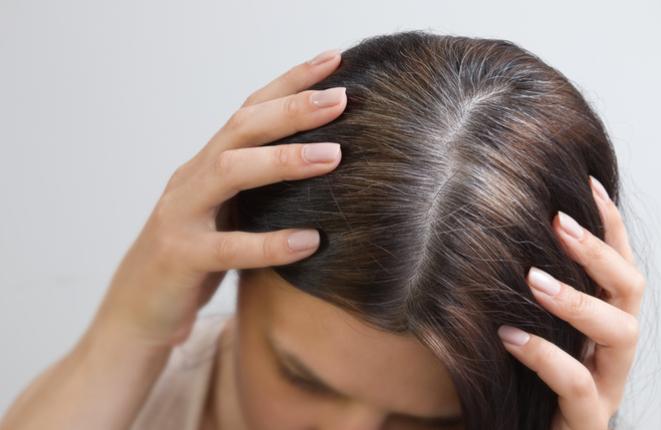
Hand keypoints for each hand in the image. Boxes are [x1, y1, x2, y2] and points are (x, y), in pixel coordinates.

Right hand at [89, 48, 346, 348]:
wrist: (138, 313)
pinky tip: (310, 241)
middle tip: (341, 98)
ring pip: (229, 171)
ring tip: (334, 156)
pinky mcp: (179, 258)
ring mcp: (180, 215)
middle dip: (292, 109)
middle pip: (241, 128)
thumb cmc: (195, 261)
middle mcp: (192, 179)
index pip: (250, 111)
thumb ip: (258, 189)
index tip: (336, 61)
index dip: (290, 82)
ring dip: (283, 160)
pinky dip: (270, 244)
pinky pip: (227, 248)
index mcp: (207, 165)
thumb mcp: (227, 214)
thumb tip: (327, 166)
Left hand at [497, 175, 644, 429]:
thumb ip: (525, 286)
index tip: (585, 181)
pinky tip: (510, 336)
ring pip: (620, 333)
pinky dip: (546, 356)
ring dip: (579, 300)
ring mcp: (606, 386)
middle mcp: (613, 349)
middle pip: (630, 290)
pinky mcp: (587, 419)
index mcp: (602, 320)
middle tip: (557, 221)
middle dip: (598, 252)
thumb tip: (494, 224)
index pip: (617, 263)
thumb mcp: (524, 322)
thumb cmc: (516, 376)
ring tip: (532, 278)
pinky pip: (577, 385)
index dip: (608, 223)